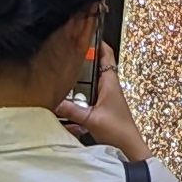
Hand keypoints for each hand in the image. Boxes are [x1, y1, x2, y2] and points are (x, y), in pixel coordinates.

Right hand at [58, 43, 149, 165]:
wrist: (129, 149)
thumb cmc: (117, 131)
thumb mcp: (91, 119)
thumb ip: (71, 110)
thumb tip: (53, 101)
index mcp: (110, 83)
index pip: (106, 55)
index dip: (97, 43)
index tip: (84, 33)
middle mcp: (110, 87)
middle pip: (95, 67)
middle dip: (82, 60)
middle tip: (66, 53)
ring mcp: (106, 98)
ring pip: (91, 82)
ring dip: (80, 79)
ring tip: (62, 73)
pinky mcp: (102, 109)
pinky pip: (89, 97)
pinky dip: (80, 96)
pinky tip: (67, 100)